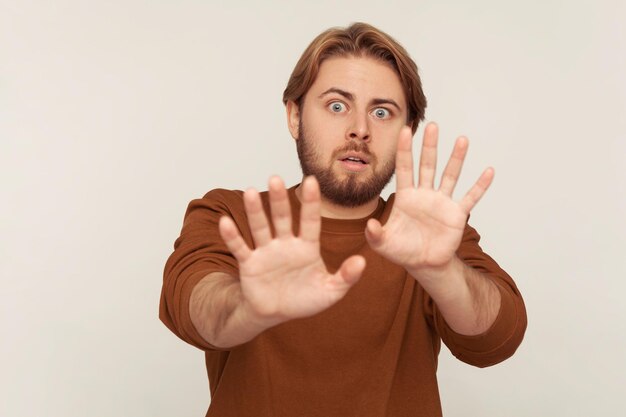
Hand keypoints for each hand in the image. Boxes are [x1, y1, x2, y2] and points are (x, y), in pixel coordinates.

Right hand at [219, 176, 364, 325]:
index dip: (311, 202)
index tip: (313, 181)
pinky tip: (225, 222)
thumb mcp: (331, 291)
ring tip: (249, 191)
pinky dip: (232, 236)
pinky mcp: (250, 264)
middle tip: (275, 178)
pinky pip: (240, 247)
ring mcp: (266, 252)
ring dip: (255, 211)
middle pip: (282, 218)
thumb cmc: (305, 300)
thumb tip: (362, 262)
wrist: (277, 313)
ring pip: (260, 227)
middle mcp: (286, 244)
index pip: (311, 221)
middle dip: (278, 199)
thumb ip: (346, 277)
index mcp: (307, 247)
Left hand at [365, 122, 493, 273]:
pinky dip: (480, 185)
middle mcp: (425, 194)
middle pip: (427, 165)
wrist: (423, 264)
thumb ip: (374, 234)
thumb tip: (370, 225)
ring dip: (456, 158)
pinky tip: (489, 171)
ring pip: (450, 175)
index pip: (404, 168)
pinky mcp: (457, 214)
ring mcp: (442, 202)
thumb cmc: (401, 251)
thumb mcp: (383, 243)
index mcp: (406, 196)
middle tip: (432, 125)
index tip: (405, 130)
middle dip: (429, 146)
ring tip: (462, 139)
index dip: (404, 150)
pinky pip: (471, 197)